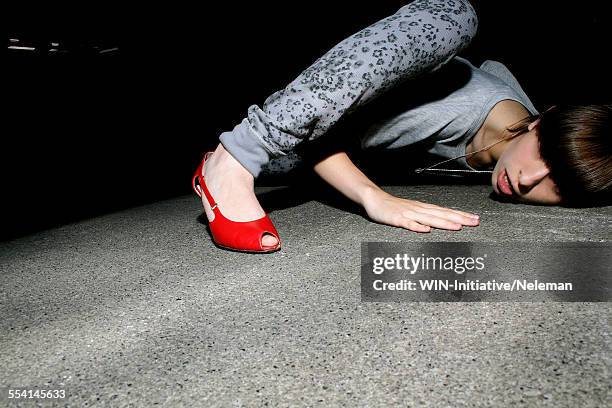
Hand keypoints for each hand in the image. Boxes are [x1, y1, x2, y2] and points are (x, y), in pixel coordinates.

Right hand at [361, 188, 479, 232]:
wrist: (374, 198)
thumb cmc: (393, 207)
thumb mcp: (413, 210)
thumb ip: (426, 217)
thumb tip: (441, 223)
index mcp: (424, 208)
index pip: (446, 211)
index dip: (461, 215)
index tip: (476, 219)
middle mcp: (419, 209)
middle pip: (442, 214)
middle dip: (459, 218)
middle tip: (475, 222)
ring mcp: (408, 214)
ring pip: (429, 218)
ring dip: (444, 222)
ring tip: (457, 226)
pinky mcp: (397, 219)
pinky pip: (408, 223)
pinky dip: (417, 226)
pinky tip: (426, 230)